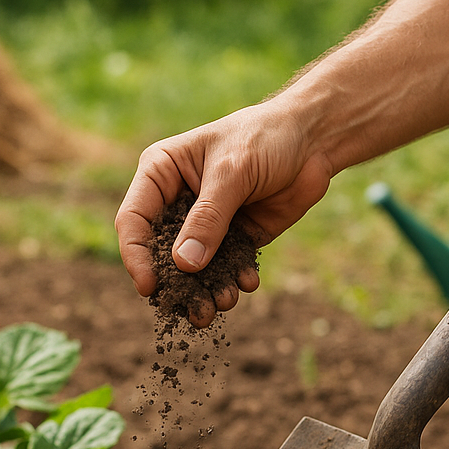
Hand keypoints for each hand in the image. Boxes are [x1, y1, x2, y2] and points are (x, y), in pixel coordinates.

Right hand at [114, 94, 335, 324]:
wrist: (314, 140)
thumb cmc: (265, 138)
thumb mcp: (233, 173)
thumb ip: (208, 218)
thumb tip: (184, 264)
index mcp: (161, 174)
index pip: (134, 220)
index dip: (137, 256)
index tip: (149, 287)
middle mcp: (177, 202)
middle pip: (162, 253)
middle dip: (177, 285)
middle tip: (194, 310)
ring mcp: (206, 224)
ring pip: (194, 268)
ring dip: (206, 290)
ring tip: (224, 302)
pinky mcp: (235, 238)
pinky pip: (226, 268)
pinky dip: (234, 280)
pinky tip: (247, 282)